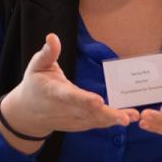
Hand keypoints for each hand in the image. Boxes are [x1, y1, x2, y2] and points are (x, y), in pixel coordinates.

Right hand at [0, 33, 131, 151]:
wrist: (28, 113)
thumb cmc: (35, 85)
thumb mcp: (37, 66)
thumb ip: (48, 53)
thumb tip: (52, 37)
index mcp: (54, 92)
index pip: (69, 96)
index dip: (83, 99)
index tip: (98, 101)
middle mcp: (65, 109)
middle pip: (87, 112)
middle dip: (106, 115)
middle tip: (125, 118)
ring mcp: (72, 119)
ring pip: (94, 120)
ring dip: (114, 119)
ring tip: (132, 116)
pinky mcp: (79, 124)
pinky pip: (96, 123)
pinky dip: (111, 122)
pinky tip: (128, 117)